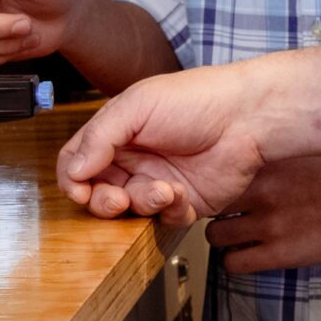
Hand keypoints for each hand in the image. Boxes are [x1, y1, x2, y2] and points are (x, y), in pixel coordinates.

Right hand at [57, 61, 275, 224]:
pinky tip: (182, 193)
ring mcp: (158, 181)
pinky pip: (165, 220)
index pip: (77, 162)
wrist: (247, 118)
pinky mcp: (184, 202)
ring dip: (143, 203)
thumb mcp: (137, 106)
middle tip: (118, 199)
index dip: (73, 180)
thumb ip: (99, 137)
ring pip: (131, 211)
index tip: (80, 191)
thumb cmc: (196, 99)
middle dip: (104, 202)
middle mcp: (134, 159)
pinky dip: (170, 211)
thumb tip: (73, 169)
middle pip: (98, 193)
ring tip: (164, 189)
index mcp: (117, 133)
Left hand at [206, 155, 320, 272]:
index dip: (209, 185)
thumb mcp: (291, 154)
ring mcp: (270, 225)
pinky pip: (233, 264)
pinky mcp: (280, 254)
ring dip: (223, 238)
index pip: (210, 176)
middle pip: (207, 207)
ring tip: (239, 235)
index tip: (213, 189)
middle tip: (227, 214)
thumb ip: (259, 160)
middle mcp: (261, 193)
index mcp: (261, 164)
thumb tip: (227, 163)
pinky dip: (235, 260)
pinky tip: (250, 252)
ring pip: (215, 237)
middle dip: (213, 212)